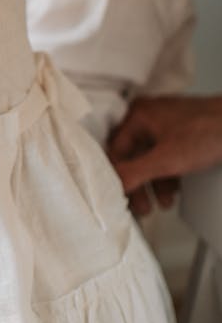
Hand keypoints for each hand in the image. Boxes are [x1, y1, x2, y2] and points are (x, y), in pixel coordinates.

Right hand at [108, 95, 221, 213]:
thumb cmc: (211, 131)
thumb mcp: (167, 160)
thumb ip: (134, 174)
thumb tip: (110, 186)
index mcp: (138, 115)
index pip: (115, 151)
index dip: (117, 177)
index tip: (120, 198)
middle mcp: (149, 118)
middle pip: (132, 156)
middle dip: (138, 185)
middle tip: (141, 207)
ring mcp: (166, 126)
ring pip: (150, 159)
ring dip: (154, 184)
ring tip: (162, 203)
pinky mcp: (182, 135)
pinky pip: (166, 158)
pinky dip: (168, 176)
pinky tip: (174, 190)